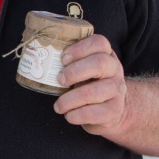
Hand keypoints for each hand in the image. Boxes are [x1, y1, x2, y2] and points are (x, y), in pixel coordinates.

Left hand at [53, 34, 158, 155]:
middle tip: (59, 80)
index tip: (63, 58)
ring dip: (69, 100)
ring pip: (92, 92)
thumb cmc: (90, 85)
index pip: (99, 43)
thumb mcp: (85, 69)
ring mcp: (117, 90)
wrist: (112, 110)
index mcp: (106, 55)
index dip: (80, 48)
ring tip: (58, 106)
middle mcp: (115, 70)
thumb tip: (42, 61)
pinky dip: (76, 115)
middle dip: (74, 72)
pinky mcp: (114, 111)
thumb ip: (71, 63)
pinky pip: (94, 113)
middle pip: (99, 63)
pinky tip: (69, 115)